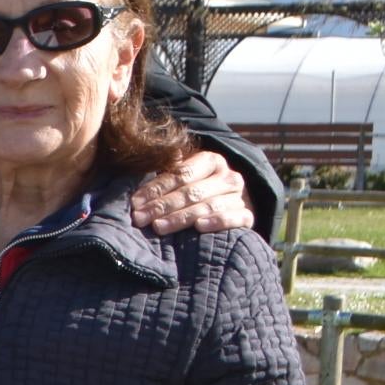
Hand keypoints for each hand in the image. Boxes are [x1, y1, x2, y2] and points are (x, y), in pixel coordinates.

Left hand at [128, 149, 250, 236]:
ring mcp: (239, 196)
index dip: (156, 188)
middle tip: (140, 218)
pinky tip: (199, 227)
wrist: (232, 204)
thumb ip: (170, 170)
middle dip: (162, 206)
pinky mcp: (248, 216)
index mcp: (211, 161)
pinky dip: (217, 222)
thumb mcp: (186, 175)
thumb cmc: (200, 189)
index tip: (135, 202)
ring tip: (158, 227)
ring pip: (208, 206)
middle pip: (191, 192)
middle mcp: (228, 176)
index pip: (181, 174)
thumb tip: (150, 157)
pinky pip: (234, 218)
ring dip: (181, 218)